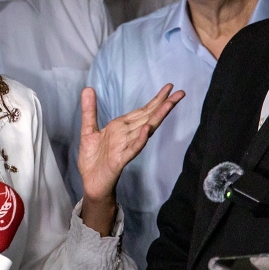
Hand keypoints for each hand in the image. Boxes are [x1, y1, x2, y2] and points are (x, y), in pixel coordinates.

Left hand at [77, 85, 183, 235]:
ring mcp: (126, 147)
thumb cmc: (93, 159)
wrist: (91, 182)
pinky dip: (140, 139)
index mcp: (121, 127)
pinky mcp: (120, 160)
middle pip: (149, 117)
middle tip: (180, 92)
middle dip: (164, 105)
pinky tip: (148, 130)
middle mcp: (127, 135)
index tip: (169, 87)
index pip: (142, 111)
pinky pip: (133, 149)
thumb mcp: (88, 130)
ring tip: (168, 105)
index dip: (156, 99)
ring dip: (156, 118)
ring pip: (145, 130)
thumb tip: (88, 88)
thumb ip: (89, 110)